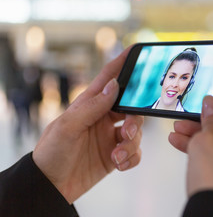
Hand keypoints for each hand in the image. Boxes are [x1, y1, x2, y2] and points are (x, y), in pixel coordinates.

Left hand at [33, 47, 143, 203]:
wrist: (51, 186)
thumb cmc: (51, 152)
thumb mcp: (68, 126)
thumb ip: (92, 106)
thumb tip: (114, 86)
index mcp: (90, 105)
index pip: (109, 79)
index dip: (122, 63)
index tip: (136, 51)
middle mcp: (103, 118)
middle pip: (132, 109)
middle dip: (135, 121)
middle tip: (127, 132)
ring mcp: (110, 136)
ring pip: (137, 132)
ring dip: (132, 144)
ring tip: (117, 155)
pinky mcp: (116, 154)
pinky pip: (135, 152)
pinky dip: (132, 158)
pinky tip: (119, 163)